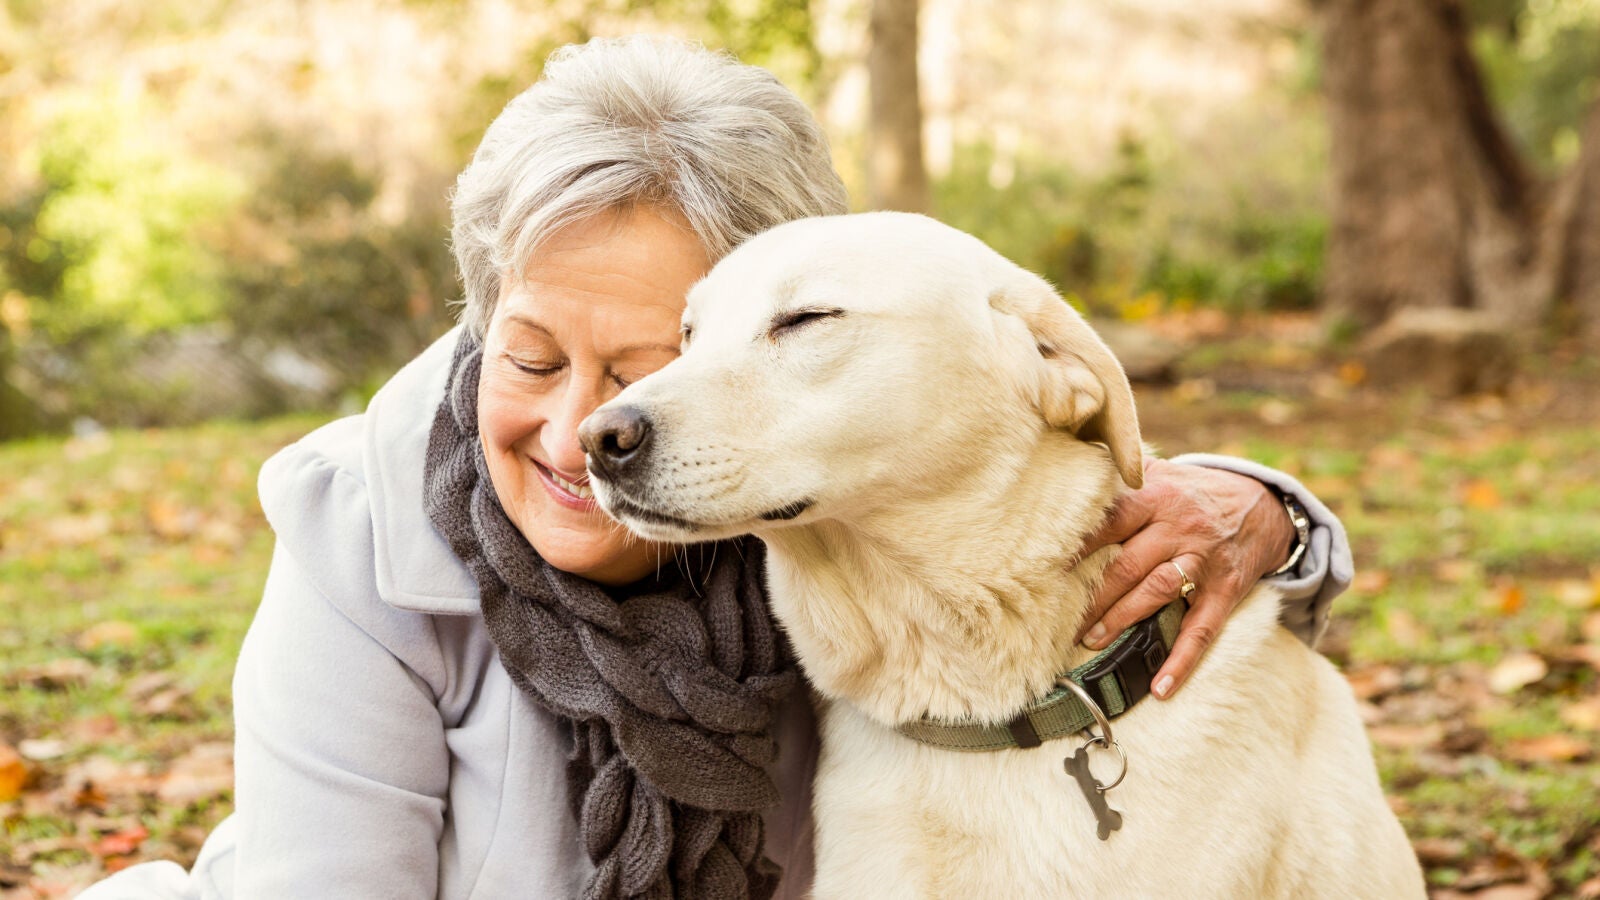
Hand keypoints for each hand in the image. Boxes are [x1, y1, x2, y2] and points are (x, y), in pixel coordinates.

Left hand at [1072, 458, 1294, 698]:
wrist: (1263, 505)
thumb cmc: (1194, 493)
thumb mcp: (1162, 473)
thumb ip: (1121, 478)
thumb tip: (1069, 473)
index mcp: (1157, 497)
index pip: (1109, 521)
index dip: (1077, 545)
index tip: (1043, 566)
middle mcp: (1179, 528)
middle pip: (1127, 564)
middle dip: (1091, 594)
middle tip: (1057, 618)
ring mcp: (1203, 561)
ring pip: (1157, 592)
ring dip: (1122, 619)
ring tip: (1090, 641)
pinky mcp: (1225, 591)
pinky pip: (1202, 629)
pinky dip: (1182, 660)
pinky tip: (1162, 687)